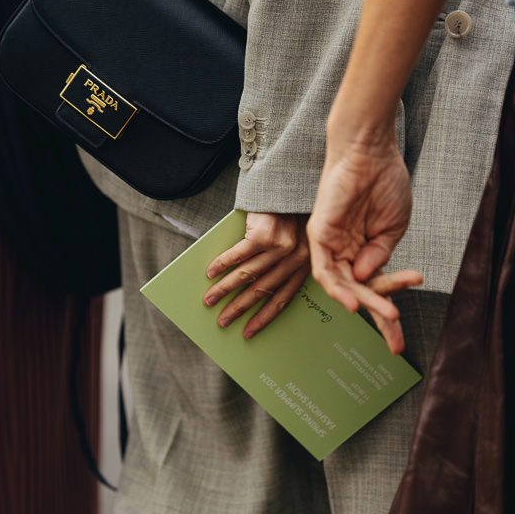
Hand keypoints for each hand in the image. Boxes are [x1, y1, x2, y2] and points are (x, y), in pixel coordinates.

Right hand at [203, 212, 309, 338]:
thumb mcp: (297, 239)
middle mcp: (295, 259)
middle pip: (261, 291)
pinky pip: (237, 255)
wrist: (289, 181)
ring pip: (247, 276)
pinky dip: (221, 265)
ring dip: (225, 290)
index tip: (249, 333)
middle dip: (239, 308)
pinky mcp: (264, 234)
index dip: (264, 318)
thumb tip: (252, 288)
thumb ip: (282, 262)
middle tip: (223, 321)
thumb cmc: (291, 211)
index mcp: (305, 265)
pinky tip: (210, 273)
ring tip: (209, 300)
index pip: (282, 299)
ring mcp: (280, 247)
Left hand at [306, 138, 421, 354]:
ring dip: (367, 303)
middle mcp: (346, 252)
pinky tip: (355, 301)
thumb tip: (366, 280)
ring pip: (344, 286)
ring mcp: (332, 245)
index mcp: (366, 251)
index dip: (387, 316)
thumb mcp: (392, 228)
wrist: (371, 152)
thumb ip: (380, 256)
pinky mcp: (319, 235)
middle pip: (359, 294)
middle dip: (379, 318)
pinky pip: (324, 270)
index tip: (398, 344)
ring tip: (389, 315)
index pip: (375, 290)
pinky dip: (339, 288)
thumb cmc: (385, 183)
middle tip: (397, 343)